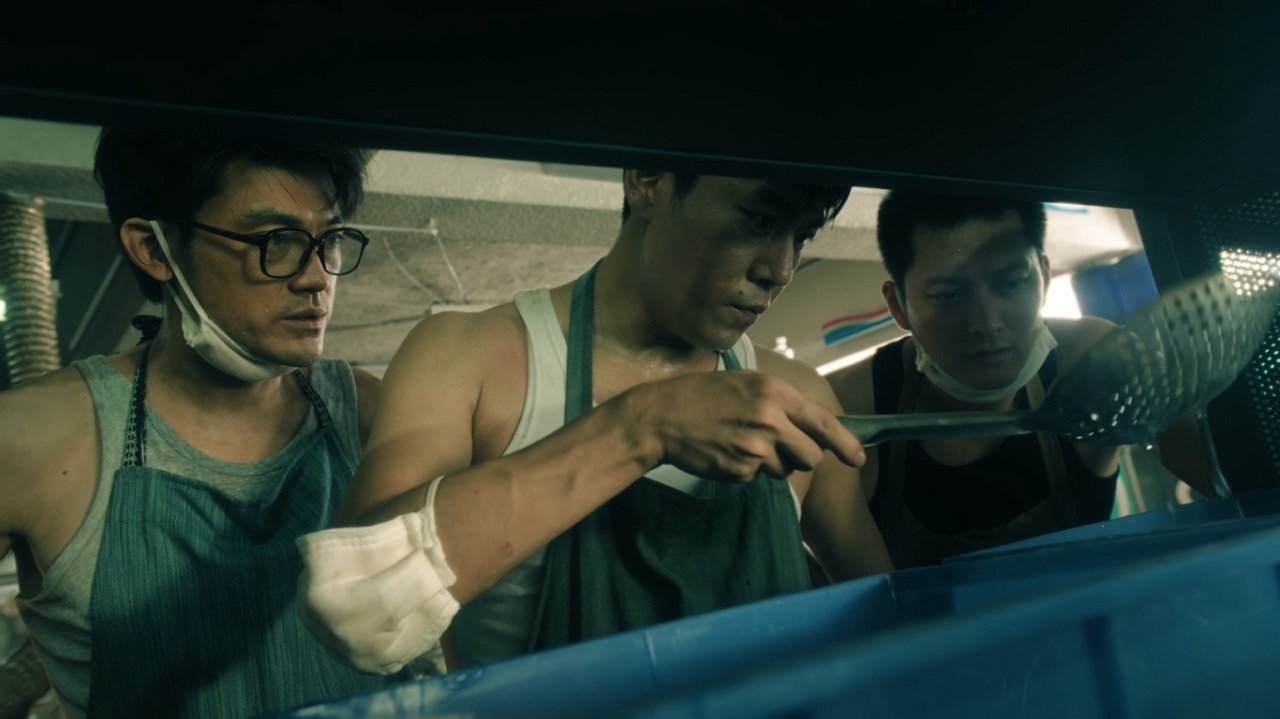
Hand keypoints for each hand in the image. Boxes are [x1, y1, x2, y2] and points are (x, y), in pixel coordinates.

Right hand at [616, 370, 865, 481]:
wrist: (661, 416)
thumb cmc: (703, 395)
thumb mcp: (747, 383)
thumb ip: (781, 402)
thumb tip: (813, 427)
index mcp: (775, 393)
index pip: (823, 423)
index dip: (846, 444)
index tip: (859, 459)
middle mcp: (770, 420)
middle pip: (810, 456)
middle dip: (801, 456)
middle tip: (778, 446)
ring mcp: (755, 448)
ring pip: (784, 469)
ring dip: (771, 462)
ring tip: (741, 441)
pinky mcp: (740, 470)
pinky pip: (757, 478)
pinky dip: (745, 469)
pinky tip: (725, 451)